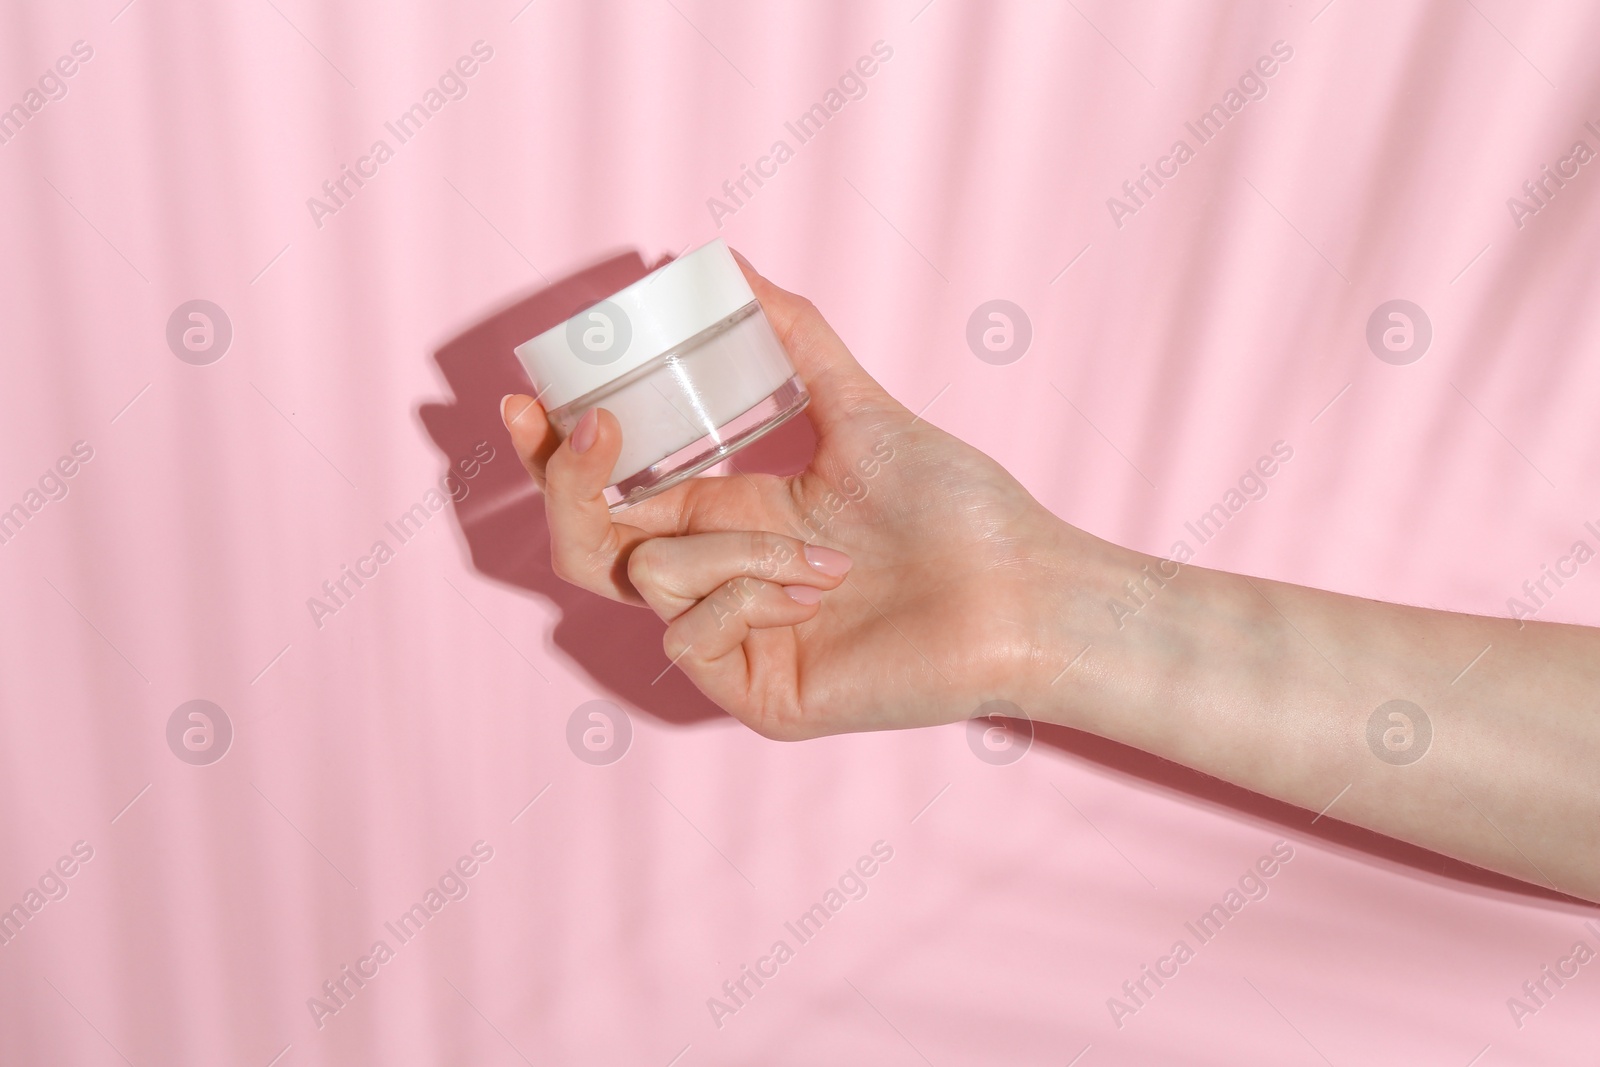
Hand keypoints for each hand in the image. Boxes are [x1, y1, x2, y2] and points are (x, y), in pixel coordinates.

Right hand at [502, 252, 1100, 738]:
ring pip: (649, 573)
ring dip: (739, 548)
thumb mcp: (861, 409)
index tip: (527, 400)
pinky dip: (749, 597)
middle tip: (597, 432)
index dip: (559, 453)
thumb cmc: (955, 507)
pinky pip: (687, 634)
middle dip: (571, 485)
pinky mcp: (750, 694)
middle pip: (586, 544)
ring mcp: (729, 641)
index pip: (611, 493)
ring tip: (828, 558)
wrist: (1020, 589)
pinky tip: (818, 599)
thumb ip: (795, 337)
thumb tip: (733, 264)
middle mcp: (716, 579)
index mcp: (728, 517)